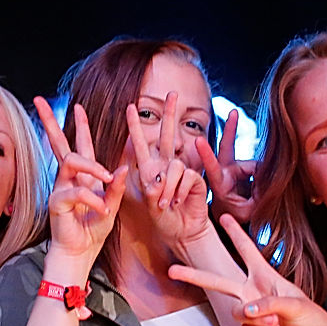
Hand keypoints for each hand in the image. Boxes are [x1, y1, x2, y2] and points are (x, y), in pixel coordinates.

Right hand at [35, 97, 127, 276]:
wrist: (80, 253)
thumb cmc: (93, 230)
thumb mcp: (111, 206)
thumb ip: (115, 187)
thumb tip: (121, 167)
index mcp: (82, 176)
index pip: (79, 145)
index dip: (80, 125)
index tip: (77, 106)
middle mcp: (67, 178)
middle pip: (58, 143)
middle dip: (49, 121)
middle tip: (39, 101)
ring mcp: (60, 188)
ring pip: (71, 160)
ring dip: (92, 165)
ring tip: (105, 177)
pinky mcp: (56, 202)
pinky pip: (77, 192)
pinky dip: (93, 200)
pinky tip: (102, 211)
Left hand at [126, 96, 211, 252]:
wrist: (182, 232)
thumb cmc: (162, 219)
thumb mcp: (148, 200)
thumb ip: (148, 184)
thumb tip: (152, 171)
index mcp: (150, 169)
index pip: (141, 144)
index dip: (135, 126)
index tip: (131, 107)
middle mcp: (166, 166)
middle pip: (168, 135)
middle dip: (170, 113)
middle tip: (172, 93)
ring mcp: (182, 171)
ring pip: (174, 165)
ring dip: (168, 187)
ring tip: (165, 203)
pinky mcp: (195, 178)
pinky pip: (186, 176)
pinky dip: (179, 191)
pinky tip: (178, 202)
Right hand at [169, 214, 326, 325]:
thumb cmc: (312, 320)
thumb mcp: (296, 302)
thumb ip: (270, 302)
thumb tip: (248, 309)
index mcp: (266, 277)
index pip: (247, 251)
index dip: (235, 234)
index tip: (224, 218)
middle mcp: (253, 293)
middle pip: (219, 280)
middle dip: (195, 275)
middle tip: (174, 270)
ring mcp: (250, 313)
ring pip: (236, 311)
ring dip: (257, 317)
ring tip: (275, 321)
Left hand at [198, 108, 256, 223]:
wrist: (236, 217)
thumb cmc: (238, 216)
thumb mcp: (249, 210)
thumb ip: (258, 194)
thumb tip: (265, 172)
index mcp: (219, 185)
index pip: (213, 168)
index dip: (206, 154)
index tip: (197, 140)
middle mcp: (225, 173)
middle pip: (228, 148)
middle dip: (230, 130)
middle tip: (233, 112)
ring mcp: (234, 169)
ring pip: (254, 164)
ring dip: (262, 175)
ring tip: (258, 195)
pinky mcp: (244, 168)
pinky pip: (259, 166)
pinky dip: (264, 173)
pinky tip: (261, 187)